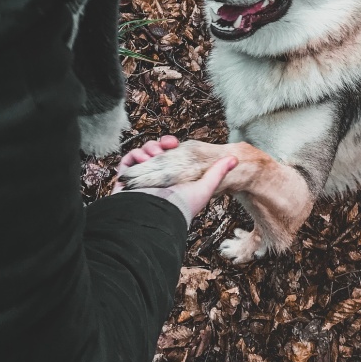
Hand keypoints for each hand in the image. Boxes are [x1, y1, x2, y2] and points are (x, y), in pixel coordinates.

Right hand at [112, 135, 237, 216]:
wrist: (155, 217)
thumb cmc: (180, 208)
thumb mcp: (203, 188)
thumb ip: (218, 173)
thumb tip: (235, 159)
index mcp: (171, 178)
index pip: (169, 156)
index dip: (170, 146)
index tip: (175, 143)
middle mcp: (154, 179)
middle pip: (154, 153)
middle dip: (159, 145)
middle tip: (165, 145)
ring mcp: (139, 180)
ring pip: (141, 155)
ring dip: (147, 149)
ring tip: (153, 154)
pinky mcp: (125, 182)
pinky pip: (126, 162)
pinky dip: (133, 156)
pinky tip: (142, 158)